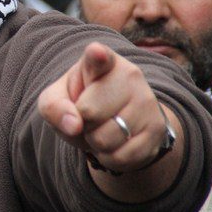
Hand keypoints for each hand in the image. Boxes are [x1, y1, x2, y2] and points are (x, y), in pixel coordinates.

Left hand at [37, 42, 170, 173]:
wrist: (116, 120)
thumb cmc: (80, 102)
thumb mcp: (57, 100)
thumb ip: (54, 106)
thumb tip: (74, 125)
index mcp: (100, 61)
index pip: (98, 57)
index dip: (97, 56)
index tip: (96, 52)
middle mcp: (129, 74)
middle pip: (89, 112)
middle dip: (82, 122)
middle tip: (89, 116)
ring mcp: (146, 101)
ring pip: (105, 139)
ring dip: (95, 142)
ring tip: (101, 128)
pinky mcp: (157, 128)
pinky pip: (122, 157)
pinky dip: (110, 158)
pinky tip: (115, 143)